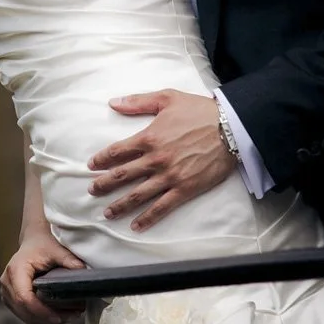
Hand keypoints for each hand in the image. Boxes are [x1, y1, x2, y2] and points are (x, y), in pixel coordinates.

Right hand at [0, 229, 87, 323]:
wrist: (34, 241)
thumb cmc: (44, 244)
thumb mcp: (57, 249)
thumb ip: (69, 260)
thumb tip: (83, 272)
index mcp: (16, 269)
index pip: (24, 298)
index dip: (40, 311)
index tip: (59, 318)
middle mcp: (7, 281)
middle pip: (24, 310)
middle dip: (48, 319)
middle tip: (71, 317)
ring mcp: (6, 291)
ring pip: (24, 316)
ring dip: (46, 321)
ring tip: (68, 317)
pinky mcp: (10, 298)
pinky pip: (24, 315)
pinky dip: (41, 319)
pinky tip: (58, 315)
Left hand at [87, 90, 236, 230]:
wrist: (232, 128)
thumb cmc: (199, 111)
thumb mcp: (167, 98)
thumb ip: (138, 102)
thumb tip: (113, 103)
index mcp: (149, 137)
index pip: (117, 151)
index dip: (102, 159)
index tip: (92, 165)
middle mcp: (155, 159)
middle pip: (122, 175)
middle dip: (104, 184)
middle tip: (92, 191)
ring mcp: (170, 176)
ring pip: (138, 195)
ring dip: (120, 205)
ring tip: (107, 212)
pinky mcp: (185, 189)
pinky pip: (162, 207)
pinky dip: (148, 218)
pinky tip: (136, 226)